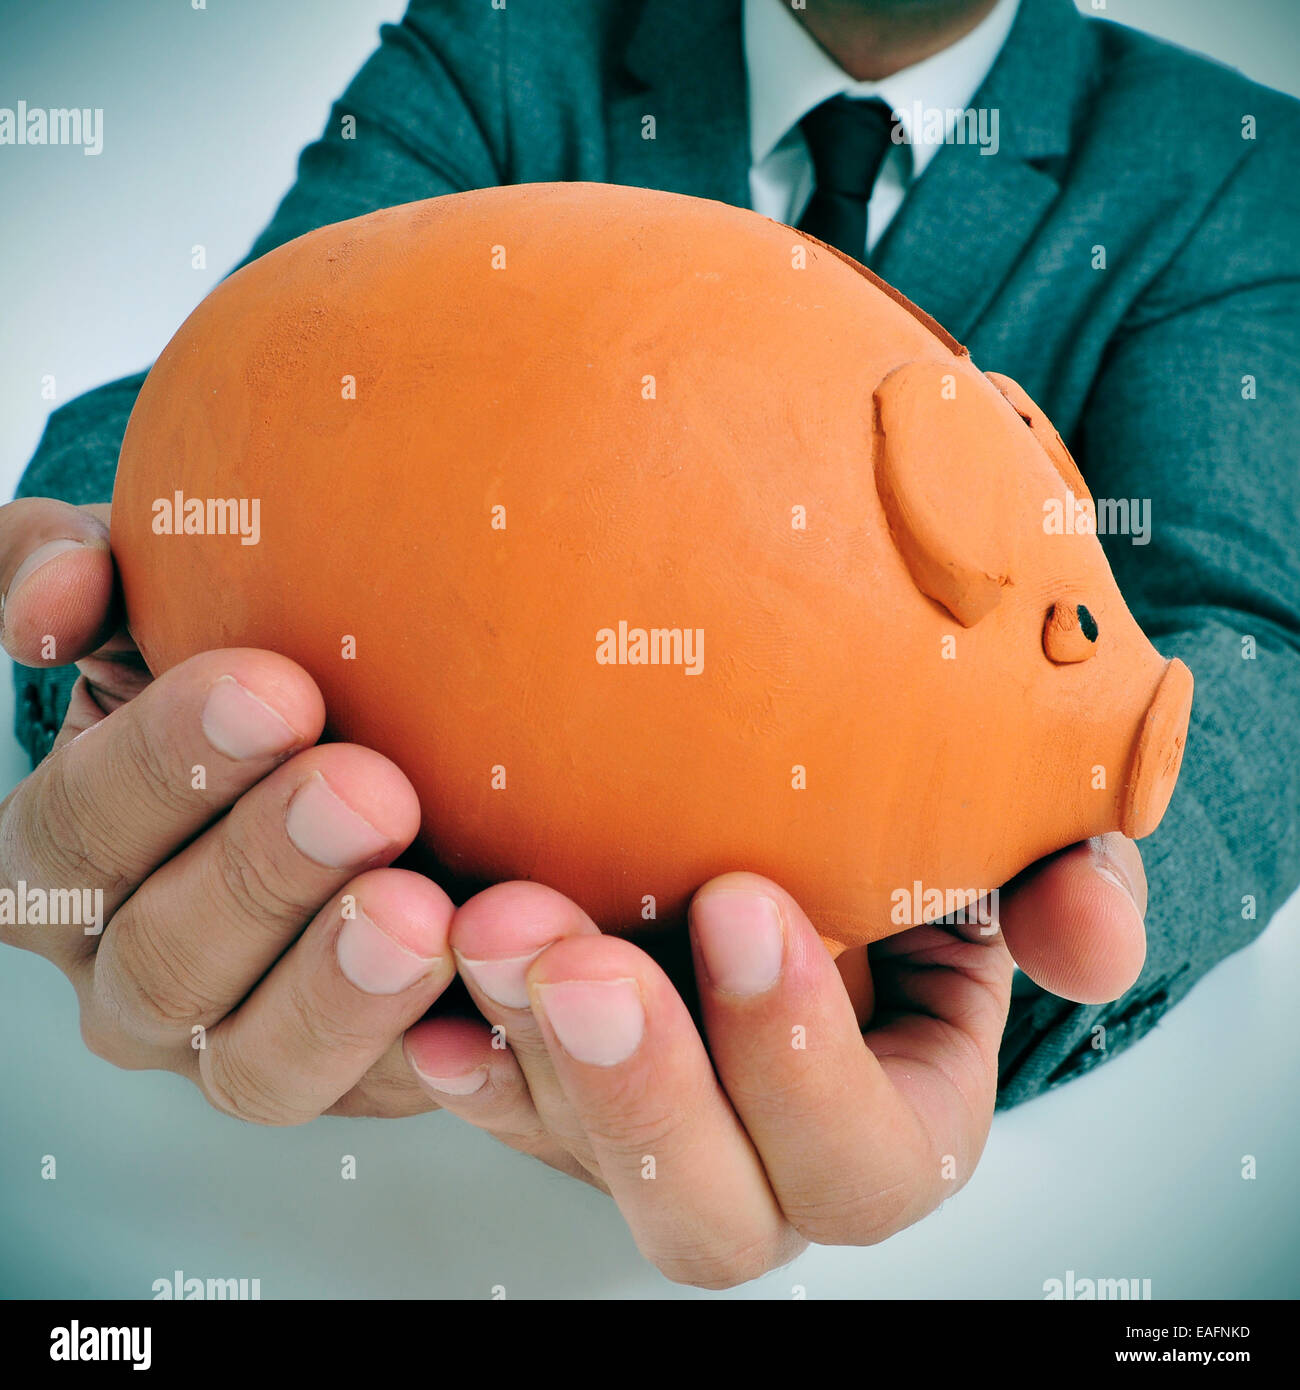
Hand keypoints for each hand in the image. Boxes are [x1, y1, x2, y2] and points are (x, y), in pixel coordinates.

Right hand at [0, 498, 461, 1121]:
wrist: (361, 761)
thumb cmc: (247, 675)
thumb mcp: (147, 610)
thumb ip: (75, 576)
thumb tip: (54, 597)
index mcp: (63, 864)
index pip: (75, 828)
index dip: (164, 765)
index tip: (279, 689)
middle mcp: (132, 980)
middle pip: (165, 958)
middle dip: (265, 873)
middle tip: (370, 792)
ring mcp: (243, 1048)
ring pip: (260, 1066)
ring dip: (341, 990)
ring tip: (424, 913)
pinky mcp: (362, 1082)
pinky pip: (397, 1093)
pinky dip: (452, 1052)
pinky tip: (507, 987)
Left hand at [403, 845, 1145, 1287]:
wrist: (792, 818)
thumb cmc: (910, 845)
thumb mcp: (1001, 854)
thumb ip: (1063, 889)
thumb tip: (1090, 941)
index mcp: (896, 1124)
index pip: (866, 1161)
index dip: (799, 1057)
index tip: (740, 902)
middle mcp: (767, 1160)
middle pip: (713, 1217)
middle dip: (647, 1098)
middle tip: (578, 960)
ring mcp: (651, 1129)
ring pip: (583, 1159)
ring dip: (529, 1052)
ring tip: (483, 928)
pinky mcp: (556, 1086)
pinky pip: (494, 1102)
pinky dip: (457, 1049)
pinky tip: (423, 984)